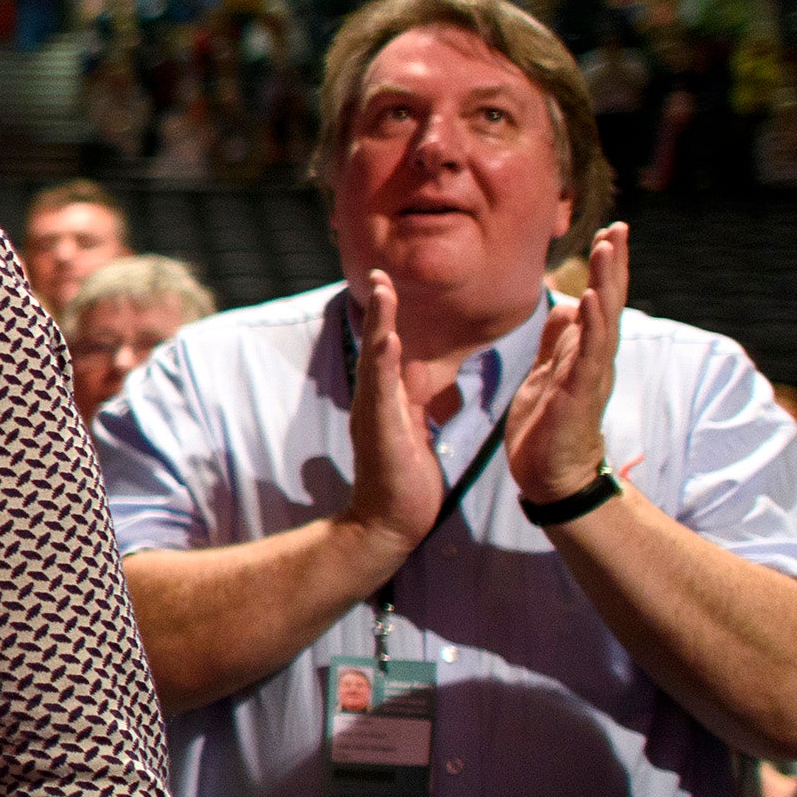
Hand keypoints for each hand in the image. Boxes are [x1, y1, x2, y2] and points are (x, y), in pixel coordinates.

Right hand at [334, 268, 443, 564]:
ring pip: (375, 362)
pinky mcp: (381, 434)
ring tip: (383, 292)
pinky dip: (383, 365)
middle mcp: (373, 403)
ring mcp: (373, 417)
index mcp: (385, 402)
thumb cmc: (403, 482)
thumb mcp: (413, 434)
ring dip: (379, 326)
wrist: (389, 524)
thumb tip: (424, 390)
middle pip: (375, 347)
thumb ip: (413, 408)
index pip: (385, 351)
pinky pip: (381, 393)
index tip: (388, 282)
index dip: (387, 317)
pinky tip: (387, 341)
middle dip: (379, 309)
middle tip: (379, 272)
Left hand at [509, 222, 624, 503]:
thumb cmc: (548, 428)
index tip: (611, 233)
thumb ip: (557, 342)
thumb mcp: (547, 374)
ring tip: (609, 250)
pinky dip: (592, 327)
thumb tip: (568, 306)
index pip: (600, 302)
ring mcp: (589, 376)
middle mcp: (594, 360)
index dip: (606, 269)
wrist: (548, 477)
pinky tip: (593, 300)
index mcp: (584, 353)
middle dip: (613, 267)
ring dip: (607, 285)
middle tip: (618, 230)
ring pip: (603, 323)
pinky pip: (587, 356)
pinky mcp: (578, 396)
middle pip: (609, 304)